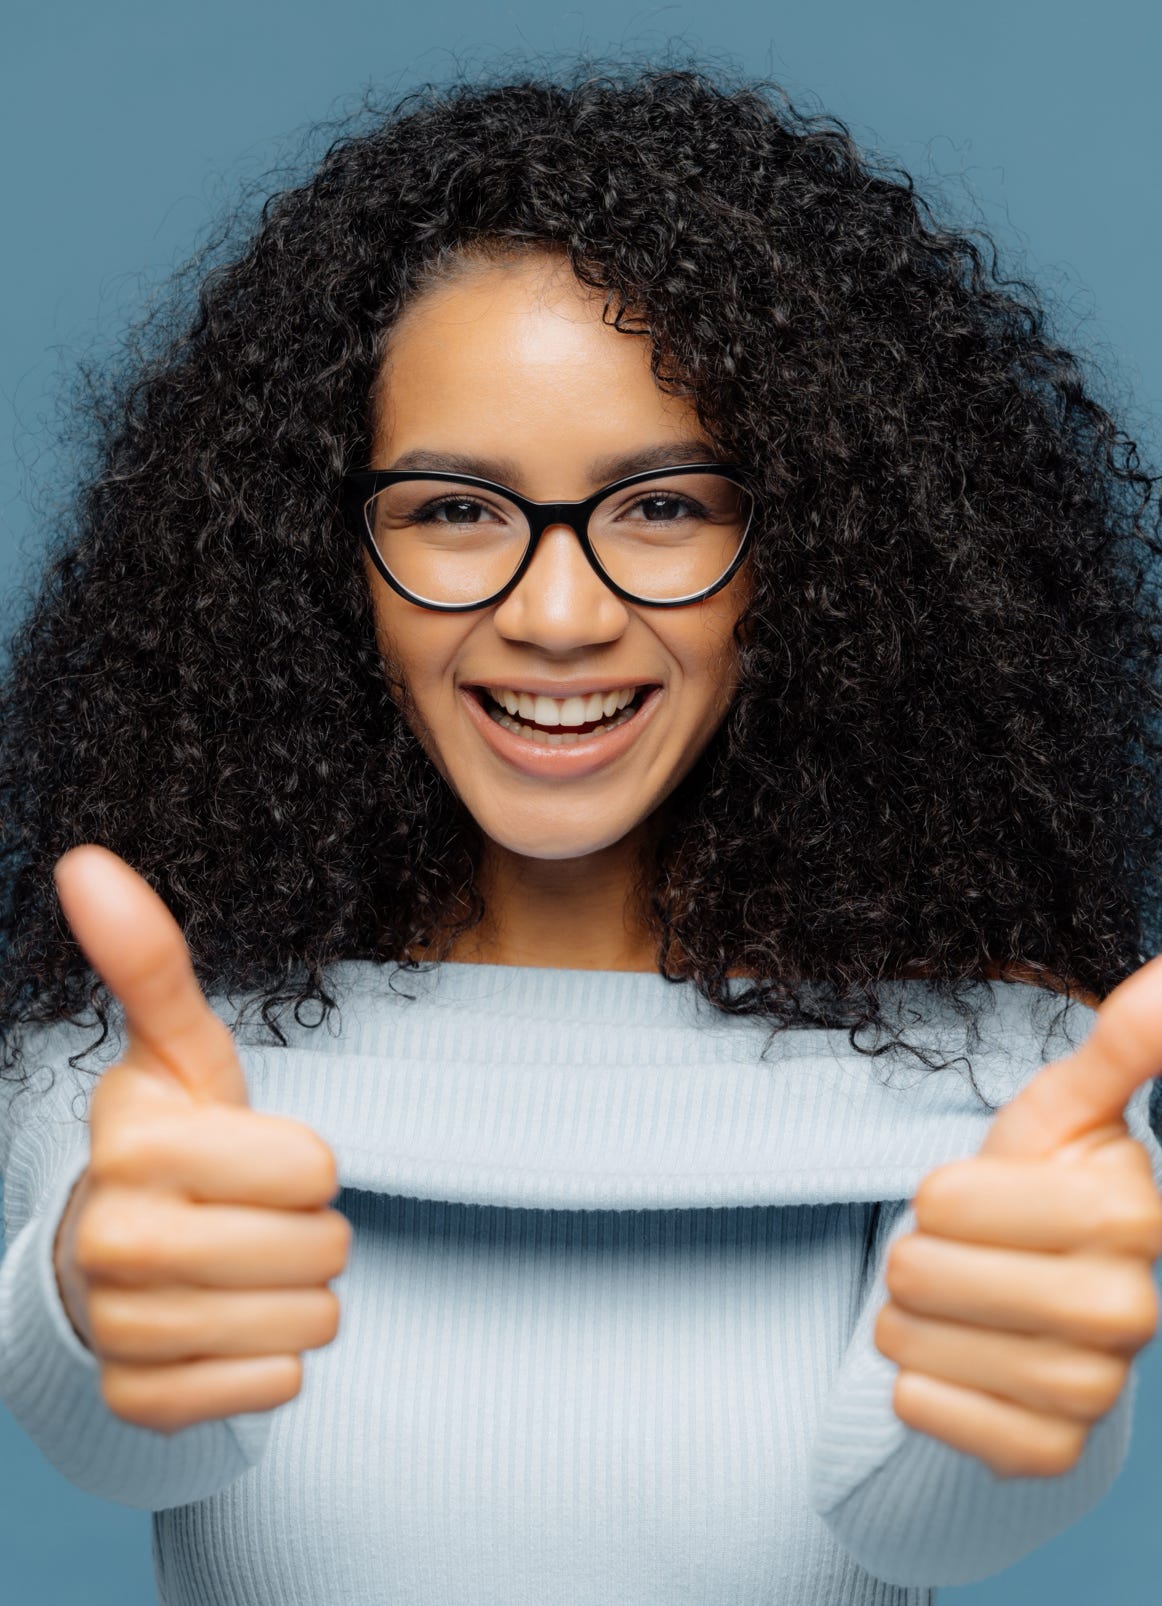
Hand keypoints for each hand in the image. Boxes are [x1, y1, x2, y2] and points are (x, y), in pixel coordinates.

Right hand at [50, 844, 351, 1434]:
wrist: (120, 1251)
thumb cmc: (178, 1139)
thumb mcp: (180, 1050)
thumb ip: (148, 961)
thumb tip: (87, 861)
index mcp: (134, 1144)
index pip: (312, 1165)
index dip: (307, 1160)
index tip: (261, 1156)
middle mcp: (113, 1239)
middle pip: (317, 1249)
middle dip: (315, 1232)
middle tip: (265, 1216)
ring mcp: (123, 1327)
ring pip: (306, 1324)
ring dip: (300, 1296)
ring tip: (251, 1268)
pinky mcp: (142, 1397)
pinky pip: (272, 1388)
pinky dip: (272, 1360)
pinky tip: (230, 1327)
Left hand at [873, 956, 1161, 1477]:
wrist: (1038, 1300)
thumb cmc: (1042, 1190)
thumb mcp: (1064, 1109)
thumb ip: (1115, 1050)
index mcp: (1131, 1216)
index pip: (950, 1200)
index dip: (935, 1193)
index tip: (966, 1197)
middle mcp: (1130, 1311)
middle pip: (926, 1274)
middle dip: (906, 1254)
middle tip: (936, 1251)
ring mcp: (1095, 1387)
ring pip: (919, 1345)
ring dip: (901, 1318)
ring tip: (932, 1302)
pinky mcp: (1050, 1448)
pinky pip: (932, 1414)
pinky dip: (914, 1385)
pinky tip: (943, 1359)